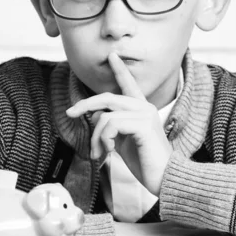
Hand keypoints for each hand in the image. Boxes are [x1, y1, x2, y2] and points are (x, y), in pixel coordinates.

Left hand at [66, 52, 171, 194]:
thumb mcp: (122, 142)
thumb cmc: (146, 163)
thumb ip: (110, 128)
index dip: (120, 70)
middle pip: (108, 97)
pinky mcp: (144, 125)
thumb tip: (95, 116)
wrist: (165, 179)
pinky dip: (104, 139)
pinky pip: (111, 125)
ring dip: (95, 137)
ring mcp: (145, 115)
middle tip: (70, 113)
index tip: (112, 56)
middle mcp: (144, 108)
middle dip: (85, 104)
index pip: (129, 85)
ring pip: (105, 116)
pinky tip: (109, 151)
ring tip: (97, 153)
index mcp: (141, 110)